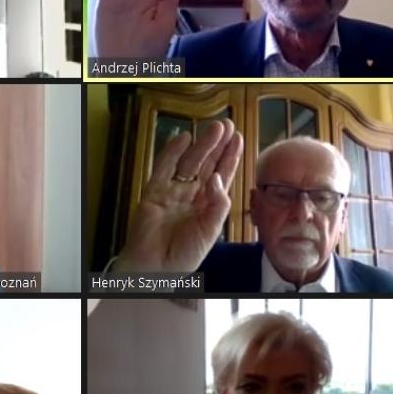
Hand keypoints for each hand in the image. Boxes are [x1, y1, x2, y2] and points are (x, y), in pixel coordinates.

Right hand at [115, 119, 243, 273]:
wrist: (157, 268)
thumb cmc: (185, 255)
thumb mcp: (212, 230)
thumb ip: (218, 203)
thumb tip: (216, 177)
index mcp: (207, 206)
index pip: (222, 176)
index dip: (230, 158)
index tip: (238, 139)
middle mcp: (190, 197)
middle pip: (206, 165)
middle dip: (218, 146)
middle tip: (227, 126)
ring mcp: (172, 193)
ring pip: (189, 164)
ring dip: (201, 145)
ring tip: (214, 128)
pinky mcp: (154, 193)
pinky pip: (163, 169)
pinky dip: (172, 153)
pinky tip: (183, 138)